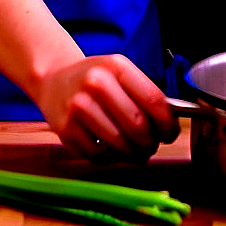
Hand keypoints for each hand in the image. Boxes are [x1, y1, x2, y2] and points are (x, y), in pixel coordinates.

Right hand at [36, 54, 179, 163]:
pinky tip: (113, 150)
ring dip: (133, 154)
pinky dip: (111, 158)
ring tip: (136, 151)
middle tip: (152, 145)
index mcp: (116, 67)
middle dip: (151, 142)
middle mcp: (96, 84)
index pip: (153, 100)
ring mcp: (78, 108)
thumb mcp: (119, 72)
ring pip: (119, 145)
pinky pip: (98, 155)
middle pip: (137, 126)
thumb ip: (143, 93)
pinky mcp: (65, 130)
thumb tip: (167, 125)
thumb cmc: (95, 78)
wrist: (54, 80)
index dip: (167, 123)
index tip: (170, 133)